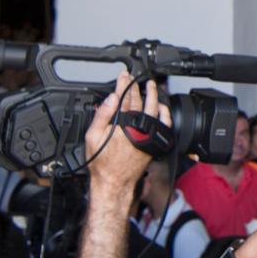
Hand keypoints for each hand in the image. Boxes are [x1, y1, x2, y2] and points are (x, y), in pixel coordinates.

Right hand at [86, 72, 169, 194]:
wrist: (114, 182)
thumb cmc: (102, 162)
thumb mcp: (92, 137)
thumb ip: (101, 115)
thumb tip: (110, 98)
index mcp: (121, 123)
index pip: (123, 98)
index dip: (123, 84)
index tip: (123, 76)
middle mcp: (137, 127)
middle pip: (137, 101)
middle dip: (135, 86)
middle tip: (133, 77)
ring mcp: (147, 134)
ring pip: (152, 108)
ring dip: (152, 95)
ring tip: (151, 85)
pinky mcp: (154, 141)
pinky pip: (163, 124)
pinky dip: (164, 113)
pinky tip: (161, 106)